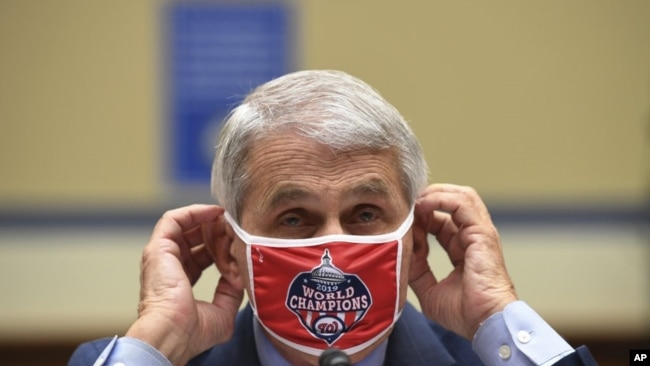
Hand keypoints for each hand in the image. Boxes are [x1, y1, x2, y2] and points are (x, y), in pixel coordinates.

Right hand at [125, 204, 243, 364]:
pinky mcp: (158, 247)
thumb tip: (240, 278)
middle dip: (217, 232)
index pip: (201, 257)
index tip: (239, 243)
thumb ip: (231, 293)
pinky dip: (195, 212)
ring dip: (208, 220)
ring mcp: (161, 256)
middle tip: (236, 229)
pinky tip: (214, 213)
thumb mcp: (222, 312)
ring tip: (228, 219)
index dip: (221, 248)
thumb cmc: (192, 331)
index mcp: (179, 284)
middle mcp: (168, 268)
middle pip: (194, 239)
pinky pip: (174, 219)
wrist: (173, 333)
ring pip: (185, 226)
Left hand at [409, 184, 517, 338]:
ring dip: (434, 194)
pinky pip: (462, 203)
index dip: (419, 218)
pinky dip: (440, 199)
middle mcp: (473, 237)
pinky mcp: (482, 232)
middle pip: (450, 203)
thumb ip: (416, 269)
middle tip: (405, 204)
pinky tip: (423, 206)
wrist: (484, 323)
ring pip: (459, 196)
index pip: (440, 221)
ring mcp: (479, 232)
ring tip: (414, 201)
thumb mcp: (429, 290)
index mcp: (463, 249)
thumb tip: (403, 251)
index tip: (401, 223)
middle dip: (426, 200)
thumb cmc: (464, 313)